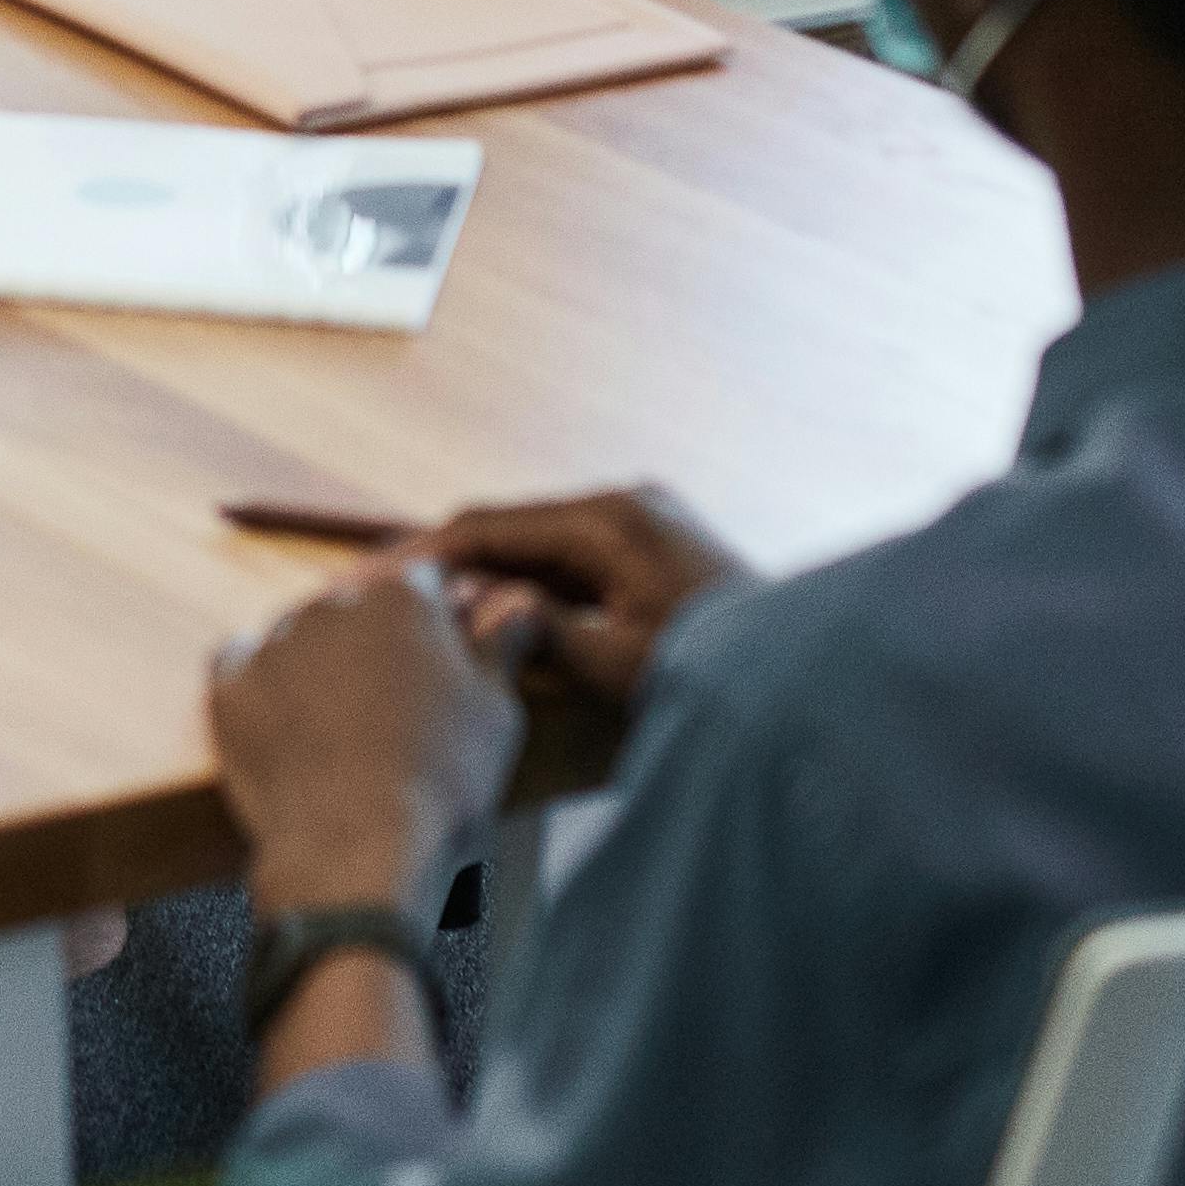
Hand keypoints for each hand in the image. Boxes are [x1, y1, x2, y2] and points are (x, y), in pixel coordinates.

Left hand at [210, 562, 528, 916]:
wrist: (356, 853)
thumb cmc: (442, 784)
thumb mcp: (496, 712)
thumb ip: (500, 644)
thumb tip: (517, 596)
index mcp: (403, 597)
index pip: (425, 579)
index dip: (440, 615)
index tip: (446, 653)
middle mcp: (332, 603)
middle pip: (359, 607)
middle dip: (378, 643)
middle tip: (398, 709)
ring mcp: (273, 642)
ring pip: (302, 637)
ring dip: (322, 666)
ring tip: (344, 732)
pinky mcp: (228, 686)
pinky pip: (244, 669)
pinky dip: (265, 690)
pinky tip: (289, 729)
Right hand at [390, 486, 746, 714]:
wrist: (812, 682)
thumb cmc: (719, 674)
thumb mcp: (615, 662)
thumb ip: (536, 629)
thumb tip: (472, 610)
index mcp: (608, 519)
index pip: (490, 525)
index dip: (425, 555)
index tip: (372, 581)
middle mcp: (625, 503)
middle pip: (512, 530)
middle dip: (452, 566)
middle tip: (391, 601)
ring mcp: (645, 521)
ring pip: (542, 546)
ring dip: (494, 580)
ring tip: (436, 619)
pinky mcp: (658, 548)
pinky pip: (577, 561)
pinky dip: (537, 587)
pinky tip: (504, 620)